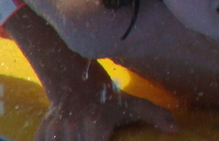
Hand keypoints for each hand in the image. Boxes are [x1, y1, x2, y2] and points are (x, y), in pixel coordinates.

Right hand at [35, 66, 178, 140]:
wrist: (75, 83)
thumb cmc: (110, 99)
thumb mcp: (134, 105)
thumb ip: (156, 115)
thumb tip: (176, 128)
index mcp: (97, 125)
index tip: (103, 140)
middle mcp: (74, 129)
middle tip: (96, 136)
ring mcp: (55, 131)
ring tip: (84, 135)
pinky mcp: (42, 133)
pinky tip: (67, 138)